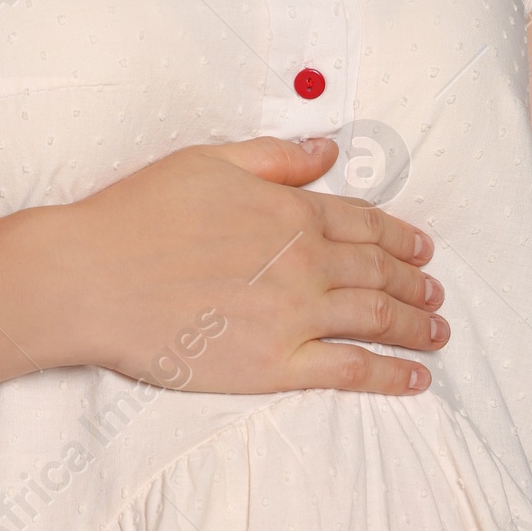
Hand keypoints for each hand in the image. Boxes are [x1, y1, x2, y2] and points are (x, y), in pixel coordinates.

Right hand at [36, 135, 446, 395]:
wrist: (93, 278)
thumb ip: (277, 158)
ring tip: (438, 333)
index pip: (363, 223)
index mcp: (289, 211)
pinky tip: (415, 378)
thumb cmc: (139, 215)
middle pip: (379, 273)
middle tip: (437, 294)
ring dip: (416, 326)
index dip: (400, 237)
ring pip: (376, 319)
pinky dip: (391, 375)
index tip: (422, 249)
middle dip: (417, 284)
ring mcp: (294, 317)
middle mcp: (304, 262)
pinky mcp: (275, 365)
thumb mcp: (209, 161)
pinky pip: (350, 371)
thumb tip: (329, 152)